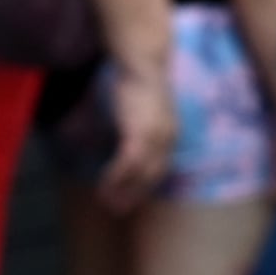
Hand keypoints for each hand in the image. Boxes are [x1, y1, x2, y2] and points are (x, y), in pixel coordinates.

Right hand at [99, 60, 176, 208]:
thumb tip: (129, 142)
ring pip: (139, 174)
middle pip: (153, 176)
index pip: (161, 169)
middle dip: (135, 195)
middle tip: (118, 210)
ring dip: (122, 191)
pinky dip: (116, 177)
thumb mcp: (145, 111)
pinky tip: (104, 185)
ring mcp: (155, 137)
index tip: (131, 200)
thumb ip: (142, 129)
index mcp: (171, 135)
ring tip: (106, 202)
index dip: (145, 186)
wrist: (143, 64)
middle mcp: (167, 139)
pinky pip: (127, 163)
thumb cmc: (140, 84)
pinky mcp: (138, 132)